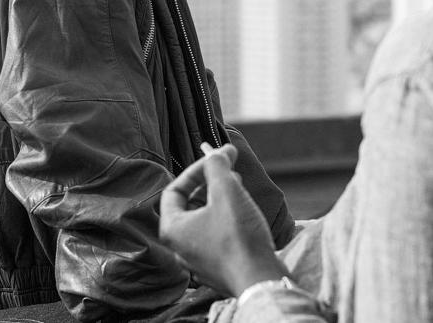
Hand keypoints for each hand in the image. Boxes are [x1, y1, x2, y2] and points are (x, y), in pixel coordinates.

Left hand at [159, 144, 287, 296]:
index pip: (174, 190)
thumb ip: (217, 166)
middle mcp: (179, 247)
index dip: (195, 170)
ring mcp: (197, 260)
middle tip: (230, 170)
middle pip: (190, 205)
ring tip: (240, 188)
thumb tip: (218, 151)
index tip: (217, 160)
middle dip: (210, 183)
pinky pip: (216, 237)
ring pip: (205, 221)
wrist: (260, 280)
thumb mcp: (227, 192)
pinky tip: (245, 214)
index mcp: (172, 229)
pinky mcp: (217, 268)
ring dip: (220, 200)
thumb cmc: (238, 237)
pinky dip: (227, 220)